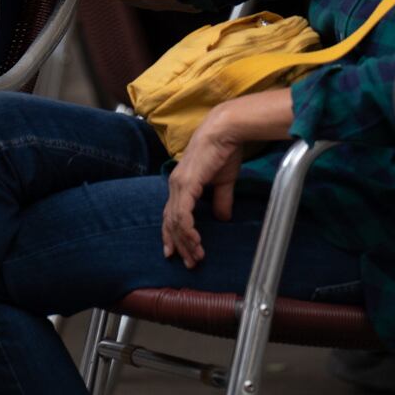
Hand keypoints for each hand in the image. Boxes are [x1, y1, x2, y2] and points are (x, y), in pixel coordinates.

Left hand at [161, 106, 245, 268]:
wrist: (224, 132)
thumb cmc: (223, 152)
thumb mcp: (223, 182)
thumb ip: (220, 200)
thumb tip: (222, 218)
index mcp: (181, 185)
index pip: (171, 214)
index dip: (172, 234)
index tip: (177, 253)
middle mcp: (175, 186)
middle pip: (170, 222)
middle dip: (179, 245)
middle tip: (189, 263)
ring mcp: (178, 185)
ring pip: (175, 221)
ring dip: (186, 241)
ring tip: (196, 257)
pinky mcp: (186, 185)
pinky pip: (182, 213)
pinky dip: (187, 229)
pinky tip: (195, 241)